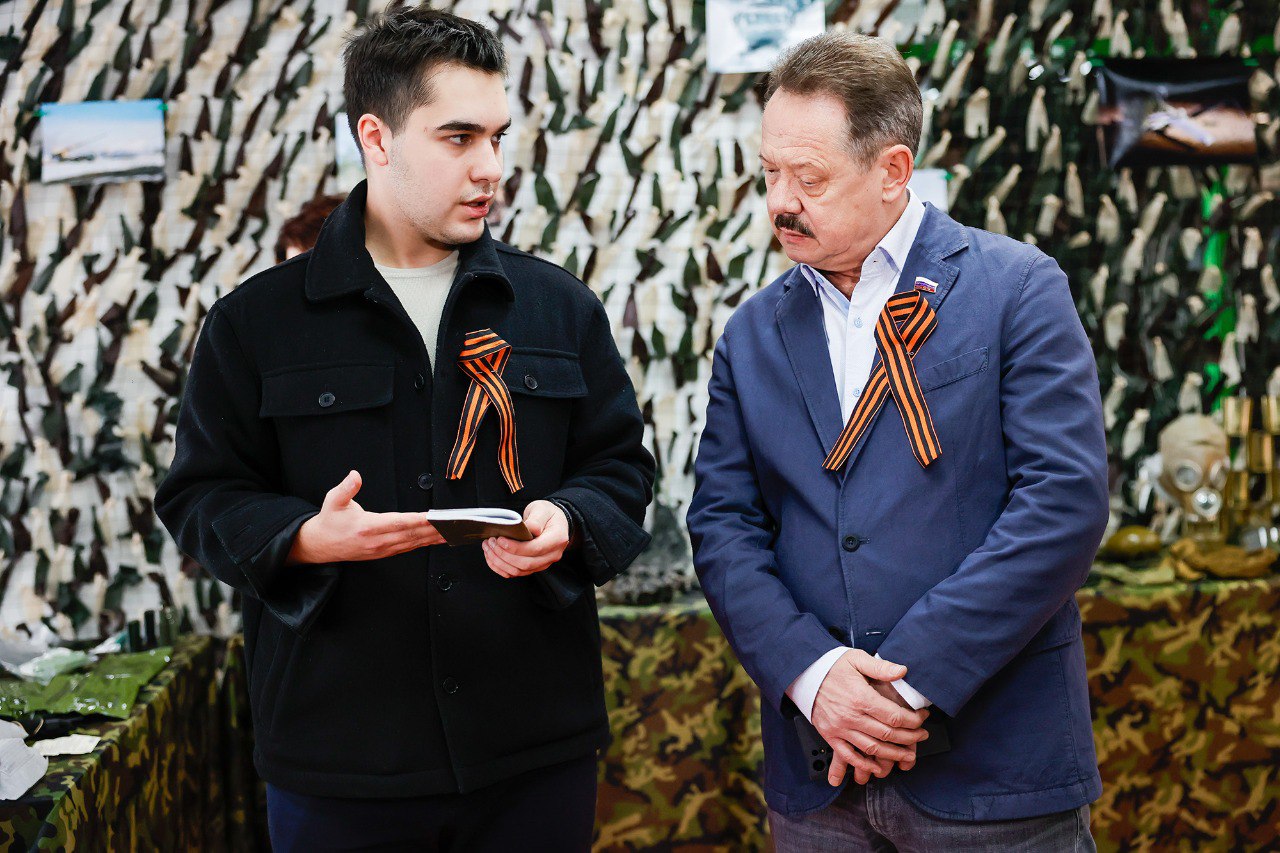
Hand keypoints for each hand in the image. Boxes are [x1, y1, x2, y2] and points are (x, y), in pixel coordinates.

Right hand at [286, 470, 443, 563]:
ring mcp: (382, 549)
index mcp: (368, 526)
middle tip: (454, 524)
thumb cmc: (330, 521)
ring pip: (413, 543)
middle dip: (435, 529)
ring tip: (453, 531)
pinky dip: (425, 543)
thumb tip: (355, 475)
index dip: (418, 520)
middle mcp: (378, 540)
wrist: (321, 545)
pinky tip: (437, 539)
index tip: (434, 517)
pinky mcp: (385, 552)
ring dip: (434, 538)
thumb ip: (346, 488)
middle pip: (412, 534)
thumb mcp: (333, 500)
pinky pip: (409, 548)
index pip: (398, 522)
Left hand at [482, 500, 570, 577]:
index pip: (535, 549)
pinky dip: (501, 567)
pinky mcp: (534, 567)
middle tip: (491, 542)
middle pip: (526, 563)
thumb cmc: (547, 514)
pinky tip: (492, 557)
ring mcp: (543, 563)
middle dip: (504, 555)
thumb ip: (536, 520)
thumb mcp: (542, 509)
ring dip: (500, 562)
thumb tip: (528, 530)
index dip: (516, 547)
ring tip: (489, 548)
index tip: (500, 540)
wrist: (553, 521)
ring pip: (519, 570)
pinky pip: (516, 573)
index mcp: (557, 539)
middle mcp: (552, 555)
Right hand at [811, 650, 929, 786]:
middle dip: (909, 737)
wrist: (805, 674)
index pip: (894, 716)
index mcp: (860, 697)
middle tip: (922, 736)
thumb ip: (880, 666)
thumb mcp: (856, 659)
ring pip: (872, 748)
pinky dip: (863, 765)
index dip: (913, 720)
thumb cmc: (832, 666)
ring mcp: (840, 728)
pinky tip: (877, 767)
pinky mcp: (830, 735)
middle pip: (887, 734)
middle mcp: (851, 716)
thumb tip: (902, 671)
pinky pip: (848, 755)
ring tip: (908, 754)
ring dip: (893, 754)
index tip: (922, 718)